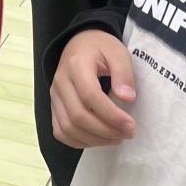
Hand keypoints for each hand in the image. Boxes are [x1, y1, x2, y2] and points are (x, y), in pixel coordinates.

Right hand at [50, 29, 136, 148]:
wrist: (80, 44)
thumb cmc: (101, 48)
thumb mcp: (118, 52)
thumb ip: (124, 73)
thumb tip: (127, 98)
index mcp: (76, 65)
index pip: (90, 96)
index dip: (111, 115)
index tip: (131, 125)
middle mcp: (60, 82)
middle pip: (77, 116)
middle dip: (105, 131)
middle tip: (127, 134)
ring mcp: (54, 96)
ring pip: (68, 128)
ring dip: (94, 139)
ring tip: (117, 138)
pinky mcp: (54, 107)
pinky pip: (60, 132)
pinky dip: (79, 141)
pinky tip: (99, 139)